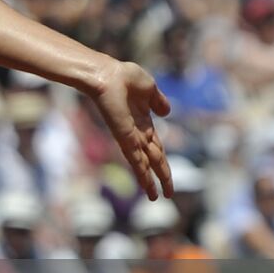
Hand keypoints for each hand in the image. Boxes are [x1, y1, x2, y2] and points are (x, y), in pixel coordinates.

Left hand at [88, 58, 172, 199]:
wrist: (107, 75)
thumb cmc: (123, 77)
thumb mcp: (149, 88)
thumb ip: (158, 101)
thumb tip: (167, 112)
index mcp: (143, 122)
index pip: (156, 147)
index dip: (162, 162)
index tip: (167, 176)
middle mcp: (136, 133)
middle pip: (153, 159)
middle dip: (161, 176)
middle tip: (167, 194)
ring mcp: (130, 137)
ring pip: (144, 165)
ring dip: (151, 181)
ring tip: (155, 197)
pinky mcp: (124, 138)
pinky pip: (135, 159)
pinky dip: (142, 174)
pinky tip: (147, 187)